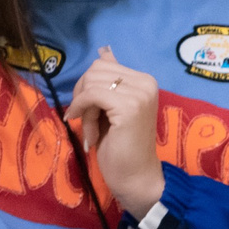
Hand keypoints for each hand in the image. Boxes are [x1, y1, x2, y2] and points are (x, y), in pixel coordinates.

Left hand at [59, 47, 162, 214]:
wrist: (135, 177)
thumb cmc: (121, 147)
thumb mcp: (110, 108)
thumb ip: (108, 81)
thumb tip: (104, 51)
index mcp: (144, 80)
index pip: (102, 66)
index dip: (86, 88)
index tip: (86, 112)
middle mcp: (146, 82)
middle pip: (95, 71)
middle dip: (83, 96)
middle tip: (85, 121)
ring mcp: (140, 93)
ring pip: (92, 84)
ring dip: (84, 109)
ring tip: (92, 131)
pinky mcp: (130, 107)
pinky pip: (92, 95)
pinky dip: (82, 111)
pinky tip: (88, 133)